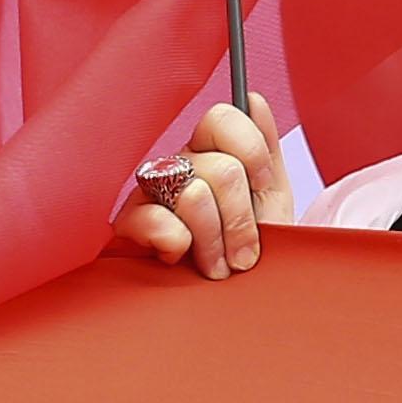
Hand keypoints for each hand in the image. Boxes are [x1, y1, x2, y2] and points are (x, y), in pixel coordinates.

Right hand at [112, 94, 289, 277]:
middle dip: (241, 218)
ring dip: (215, 239)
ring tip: (219, 266)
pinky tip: (182, 257)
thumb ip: (265, 148)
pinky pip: (149, 216)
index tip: (263, 185)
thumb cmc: (251, 252)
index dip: (252, 152)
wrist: (239, 304)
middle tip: (244, 253)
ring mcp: (152, 195)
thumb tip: (255, 99)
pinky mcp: (130, 227)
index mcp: (211, 153)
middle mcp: (179, 167)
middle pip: (220, 167)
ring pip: (193, 193)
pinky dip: (173, 239)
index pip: (222, 118)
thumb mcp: (271, 200)